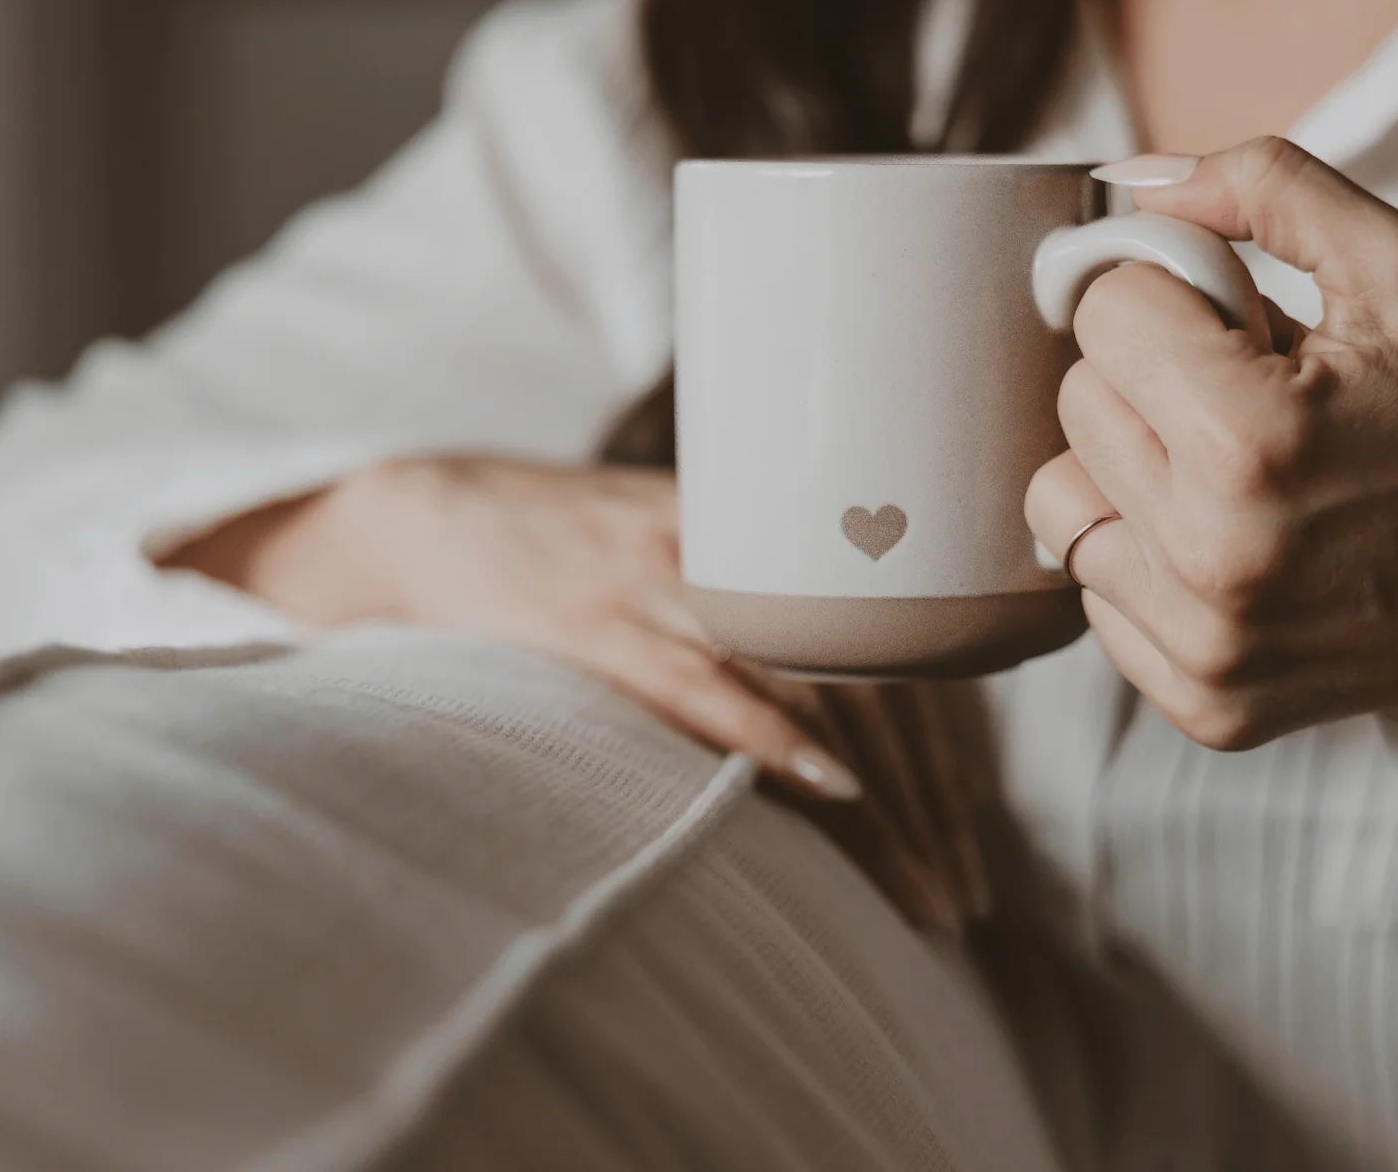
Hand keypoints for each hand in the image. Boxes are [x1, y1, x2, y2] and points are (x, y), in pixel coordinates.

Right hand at [166, 456, 997, 929]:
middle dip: (927, 797)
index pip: (884, 645)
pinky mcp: (595, 619)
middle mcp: (732, 555)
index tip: (972, 826)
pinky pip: (700, 682)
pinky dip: (772, 736)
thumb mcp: (673, 556)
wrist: (426, 506)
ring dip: (881, 802)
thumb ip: (750, 612)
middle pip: (867, 678)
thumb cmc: (558, 547)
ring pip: (808, 691)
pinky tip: (837, 793)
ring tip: (924, 892)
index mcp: (763, 543)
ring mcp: (665, 582)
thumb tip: (844, 714)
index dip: (941, 740)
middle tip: (963, 891)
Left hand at [1024, 137, 1397, 771]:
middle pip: (1075, 398)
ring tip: (1223, 467)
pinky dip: (1141, 552)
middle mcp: (1208, 552)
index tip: (1227, 320)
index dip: (1167, 296)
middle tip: (1240, 392)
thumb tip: (1131, 181)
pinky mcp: (1193, 697)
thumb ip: (1268, 187)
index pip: (1102, 311)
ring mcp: (1197, 639)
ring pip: (1057, 494)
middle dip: (1146, 375)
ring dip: (1126, 465)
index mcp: (1251, 438)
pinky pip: (1090, 584)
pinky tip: (1226, 542)